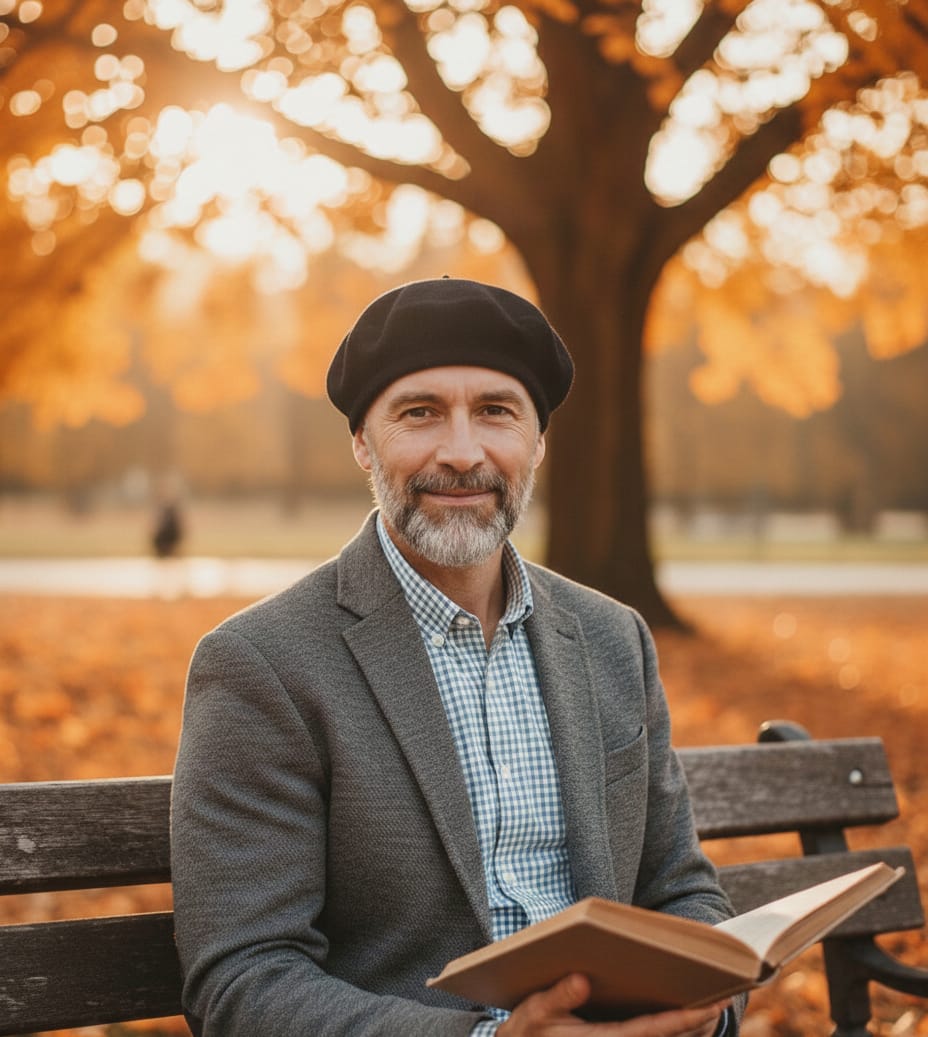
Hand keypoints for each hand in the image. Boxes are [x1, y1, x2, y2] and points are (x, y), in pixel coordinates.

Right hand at [496, 973, 728, 1036]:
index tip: (706, 1007)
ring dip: (685, 1026)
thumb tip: (583, 978)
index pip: (649, 1031)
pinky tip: (680, 1013)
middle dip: (694, 1020)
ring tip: (712, 1003)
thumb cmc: (527, 1032)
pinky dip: (667, 1027)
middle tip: (726, 998)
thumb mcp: (535, 1012)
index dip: (679, 1019)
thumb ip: (559, 997)